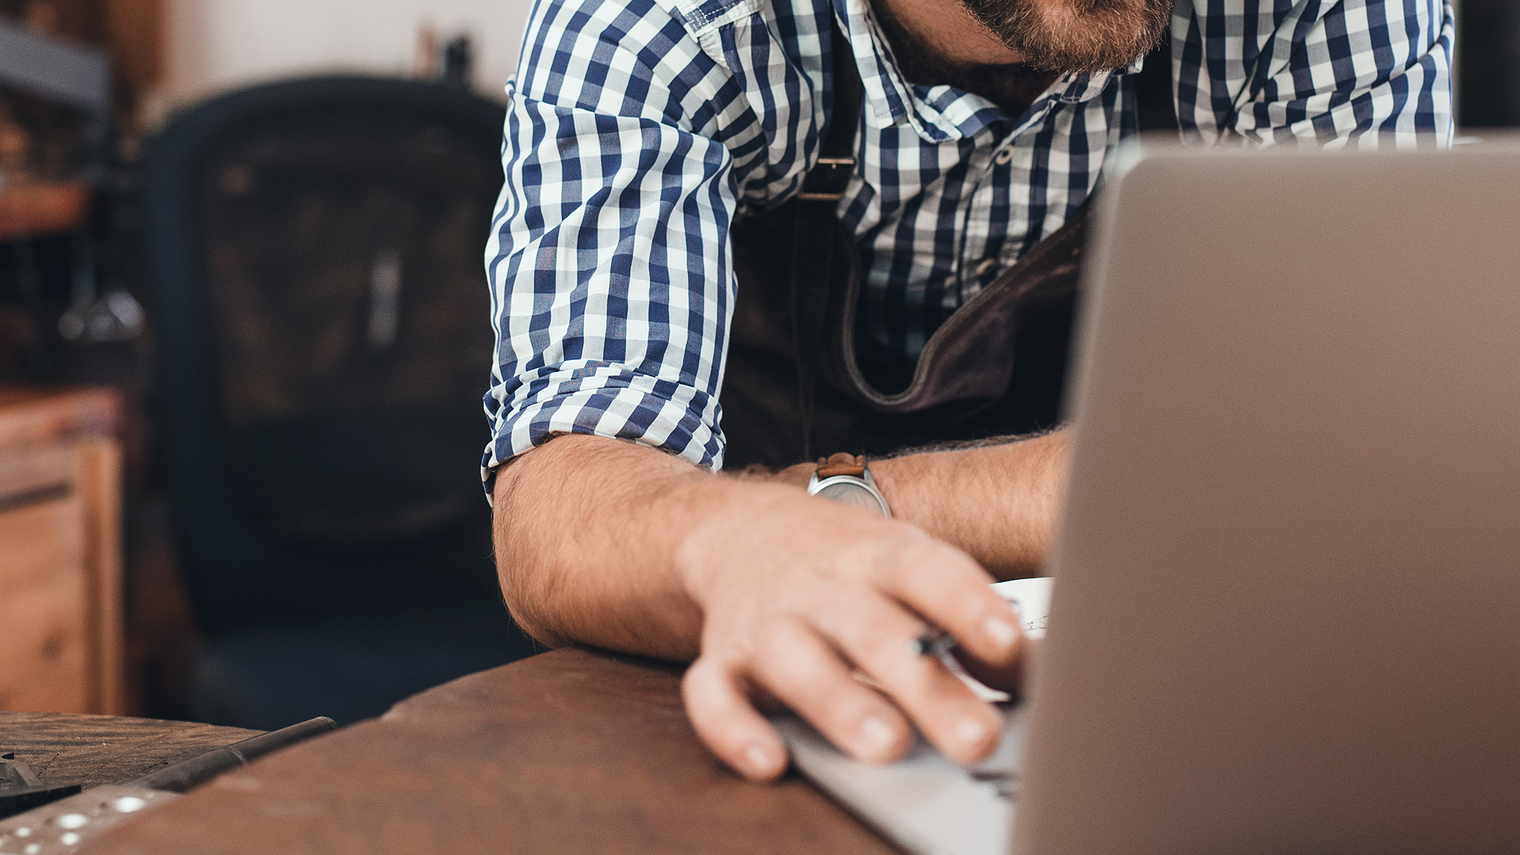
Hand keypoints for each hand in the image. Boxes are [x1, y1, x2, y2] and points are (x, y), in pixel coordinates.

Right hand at [675, 488, 1024, 780]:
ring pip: (794, 657)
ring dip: (839, 702)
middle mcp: (823, 585)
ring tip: (887, 747)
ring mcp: (767, 620)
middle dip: (925, 685)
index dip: (969, 606)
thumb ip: (973, 622)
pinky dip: (734, 729)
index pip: (929, 572)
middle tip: (976, 738)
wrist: (743, 529)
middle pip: (873, 630)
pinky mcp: (721, 657)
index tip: (1008, 645)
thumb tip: (1041, 674)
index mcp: (881, 556)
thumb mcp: (916, 569)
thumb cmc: (852, 566)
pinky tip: (771, 761)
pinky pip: (713, 694)